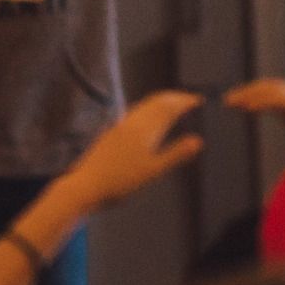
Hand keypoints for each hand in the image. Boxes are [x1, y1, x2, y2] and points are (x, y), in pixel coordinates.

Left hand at [57, 91, 203, 210]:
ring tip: (172, 105)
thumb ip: (176, 154)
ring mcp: (118, 127)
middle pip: (155, 102)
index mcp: (144, 130)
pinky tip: (146, 119)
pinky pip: (133, 113)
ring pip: (143, 106)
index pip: (168, 108)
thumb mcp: (153, 171)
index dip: (184, 101)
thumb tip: (198, 140)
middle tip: (189, 99)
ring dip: (160, 102)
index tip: (198, 99)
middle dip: (174, 98)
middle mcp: (130, 123)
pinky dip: (147, 109)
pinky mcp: (110, 134)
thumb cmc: (121, 181)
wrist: (86, 185)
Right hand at [224, 78, 284, 199]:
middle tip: (227, 102)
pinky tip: (246, 108)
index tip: (241, 108)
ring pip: (275, 91)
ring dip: (252, 93)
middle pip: (276, 88)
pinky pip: (277, 99)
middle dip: (250, 92)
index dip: (261, 100)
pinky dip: (259, 99)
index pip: (283, 97)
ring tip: (230, 102)